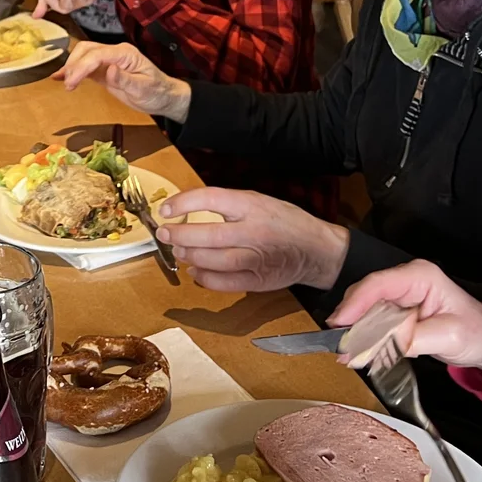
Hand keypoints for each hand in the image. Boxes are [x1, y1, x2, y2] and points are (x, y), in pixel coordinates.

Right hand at [59, 42, 190, 120]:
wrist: (163, 97)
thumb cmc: (157, 92)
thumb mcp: (144, 88)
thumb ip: (125, 79)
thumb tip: (109, 70)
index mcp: (125, 54)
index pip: (97, 54)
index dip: (82, 66)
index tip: (72, 82)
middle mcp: (115, 53)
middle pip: (87, 50)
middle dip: (73, 64)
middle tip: (68, 84)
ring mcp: (109, 61)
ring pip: (83, 55)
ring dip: (71, 66)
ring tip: (63, 82)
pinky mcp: (104, 71)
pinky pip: (85, 67)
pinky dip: (73, 71)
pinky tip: (60, 77)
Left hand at [155, 188, 350, 291]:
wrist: (317, 250)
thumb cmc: (285, 221)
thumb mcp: (258, 200)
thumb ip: (227, 205)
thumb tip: (187, 209)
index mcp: (253, 206)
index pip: (210, 199)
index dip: (183, 202)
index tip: (166, 208)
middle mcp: (253, 232)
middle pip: (207, 235)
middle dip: (178, 235)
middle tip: (164, 233)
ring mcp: (255, 259)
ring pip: (212, 260)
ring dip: (188, 255)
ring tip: (178, 250)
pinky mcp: (256, 281)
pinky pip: (222, 282)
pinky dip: (203, 278)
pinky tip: (195, 271)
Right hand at [331, 260, 481, 377]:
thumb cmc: (477, 333)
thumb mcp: (449, 337)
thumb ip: (413, 338)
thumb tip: (380, 345)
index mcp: (420, 276)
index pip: (378, 284)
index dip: (354, 303)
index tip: (338, 324)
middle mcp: (405, 281)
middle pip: (366, 296)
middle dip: (350, 321)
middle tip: (339, 347)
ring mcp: (399, 296)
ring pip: (365, 310)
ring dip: (354, 332)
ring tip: (345, 354)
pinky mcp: (397, 312)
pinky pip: (373, 322)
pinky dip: (364, 338)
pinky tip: (357, 353)